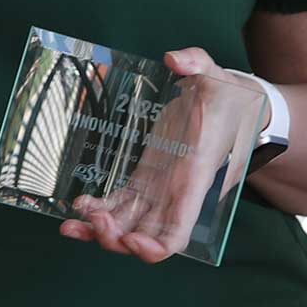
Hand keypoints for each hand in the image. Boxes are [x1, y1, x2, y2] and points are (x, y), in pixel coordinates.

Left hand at [59, 47, 258, 262]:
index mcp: (192, 178)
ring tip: (72, 223)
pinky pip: (120, 207)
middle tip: (90, 218)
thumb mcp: (216, 75)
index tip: (129, 240)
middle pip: (144, 238)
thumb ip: (196, 62)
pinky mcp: (146, 181)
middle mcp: (174, 194)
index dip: (153, 248)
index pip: (177, 232)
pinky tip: (79, 207)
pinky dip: (99, 213)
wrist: (234, 109)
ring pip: (128, 227)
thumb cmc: (227, 98)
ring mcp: (158, 190)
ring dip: (99, 232)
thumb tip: (174, 59)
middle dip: (114, 239)